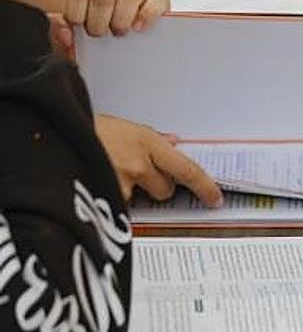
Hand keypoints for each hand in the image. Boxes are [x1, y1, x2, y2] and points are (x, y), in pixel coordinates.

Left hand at [63, 0, 169, 37]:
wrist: (114, 39)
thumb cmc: (90, 37)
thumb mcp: (69, 36)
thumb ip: (58, 33)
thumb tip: (66, 33)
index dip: (78, 13)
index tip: (81, 28)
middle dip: (99, 21)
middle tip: (101, 34)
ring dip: (122, 19)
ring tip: (120, 34)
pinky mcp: (157, 1)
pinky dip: (149, 14)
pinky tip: (139, 28)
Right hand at [94, 114, 222, 206]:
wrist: (58, 131)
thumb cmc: (91, 128)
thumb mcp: (127, 128)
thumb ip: (153, 140)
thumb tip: (175, 143)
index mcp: (149, 143)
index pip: (187, 169)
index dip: (204, 186)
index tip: (215, 198)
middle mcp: (139, 164)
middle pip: (165, 190)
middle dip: (157, 186)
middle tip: (139, 174)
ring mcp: (120, 182)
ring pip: (140, 199)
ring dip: (132, 192)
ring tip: (113, 173)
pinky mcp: (104, 195)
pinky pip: (118, 204)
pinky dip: (113, 197)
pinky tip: (103, 181)